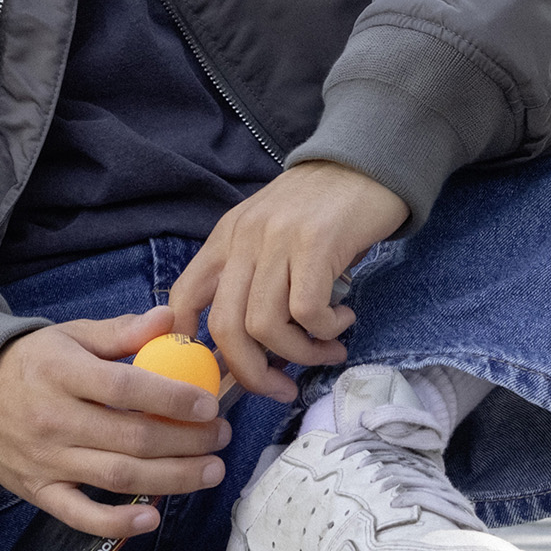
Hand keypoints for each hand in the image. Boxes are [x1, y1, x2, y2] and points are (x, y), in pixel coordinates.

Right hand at [0, 308, 229, 538]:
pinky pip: (80, 515)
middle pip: (131, 437)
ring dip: (172, 478)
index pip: (124, 388)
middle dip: (186, 441)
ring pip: (117, 476)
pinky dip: (116, 524)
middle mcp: (53, 419)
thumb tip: (168, 318)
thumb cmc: (33, 364)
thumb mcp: (70, 336)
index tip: (208, 403)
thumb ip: (120, 332)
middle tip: (221, 438)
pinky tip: (153, 519)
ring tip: (211, 471)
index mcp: (61, 373)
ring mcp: (46, 460)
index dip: (171, 398)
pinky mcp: (39, 491)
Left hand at [171, 161, 407, 402]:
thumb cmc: (322, 208)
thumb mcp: (272, 234)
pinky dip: (325, 329)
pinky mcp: (316, 244)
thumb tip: (256, 347)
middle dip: (252, 373)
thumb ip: (256, 278)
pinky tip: (343, 320)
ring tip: (326, 349)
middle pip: (225, 327)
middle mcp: (244, 238)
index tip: (217, 371)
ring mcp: (277, 240)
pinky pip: (307, 311)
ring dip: (299, 354)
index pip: (184, 297)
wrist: (366, 162)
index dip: (190, 343)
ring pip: (265, 326)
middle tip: (282, 388)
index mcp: (226, 238)